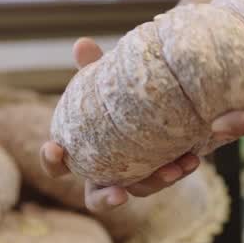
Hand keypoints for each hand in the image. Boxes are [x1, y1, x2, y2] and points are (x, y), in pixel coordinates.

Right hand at [39, 37, 199, 211]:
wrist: (155, 99)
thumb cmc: (117, 96)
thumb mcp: (106, 81)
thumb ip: (94, 67)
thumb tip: (82, 43)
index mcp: (82, 153)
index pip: (57, 165)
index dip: (51, 160)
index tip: (54, 147)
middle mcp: (104, 172)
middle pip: (95, 197)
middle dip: (106, 198)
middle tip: (119, 194)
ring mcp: (132, 177)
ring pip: (140, 190)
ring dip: (157, 182)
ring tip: (174, 168)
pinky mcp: (160, 173)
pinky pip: (168, 177)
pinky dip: (179, 169)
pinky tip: (192, 159)